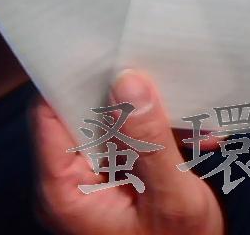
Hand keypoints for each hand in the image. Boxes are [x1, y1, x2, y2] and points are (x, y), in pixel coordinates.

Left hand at [31, 70, 223, 234]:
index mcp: (68, 190)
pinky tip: (198, 138)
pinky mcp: (121, 171)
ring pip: (116, 120)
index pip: (51, 114)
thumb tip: (129, 82)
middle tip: (158, 71)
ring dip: (155, 114)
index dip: (72, 78)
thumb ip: (149, 141)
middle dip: (125, 92)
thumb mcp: (171, 198)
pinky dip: (165, 132)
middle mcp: (76, 178)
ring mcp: (99, 174)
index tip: (106, 51)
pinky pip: (136, 136)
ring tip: (191, 114)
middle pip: (85, 112)